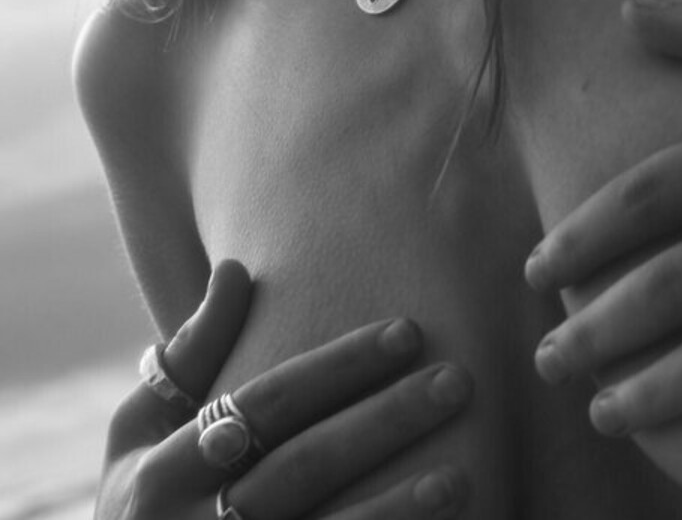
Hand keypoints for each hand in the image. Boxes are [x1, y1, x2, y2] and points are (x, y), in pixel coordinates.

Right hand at [99, 261, 471, 518]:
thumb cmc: (142, 504)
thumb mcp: (138, 435)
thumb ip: (186, 358)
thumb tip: (237, 269)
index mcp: (162, 472)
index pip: (266, 405)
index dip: (338, 367)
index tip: (409, 331)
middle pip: (304, 469)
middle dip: (384, 423)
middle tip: (458, 381)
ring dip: (397, 511)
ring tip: (461, 474)